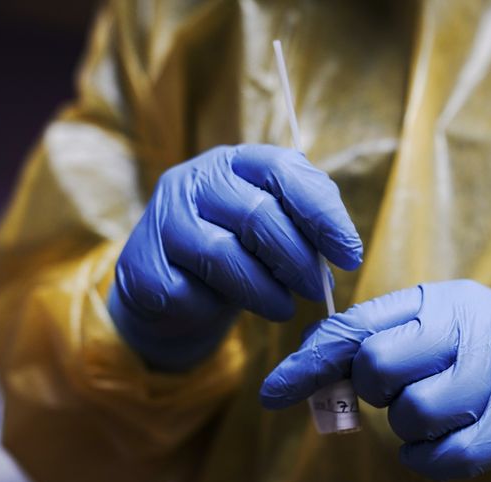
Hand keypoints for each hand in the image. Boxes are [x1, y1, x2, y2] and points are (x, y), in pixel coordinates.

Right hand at [109, 145, 361, 371]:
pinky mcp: (140, 265)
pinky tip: (224, 309)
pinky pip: (190, 292)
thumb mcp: (273, 226)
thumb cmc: (237, 248)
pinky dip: (217, 308)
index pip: (284, 170)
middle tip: (320, 290)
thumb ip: (305, 224)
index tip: (350, 253)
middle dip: (299, 260)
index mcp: (236, 162)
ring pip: (224, 257)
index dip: (323, 213)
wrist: (172, 284)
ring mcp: (162, 219)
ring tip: (284, 308)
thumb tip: (342, 250)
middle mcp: (194, 179)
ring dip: (266, 291)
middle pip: (258, 215)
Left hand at [260, 280, 490, 479]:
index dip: (309, 359)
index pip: (357, 323)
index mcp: (441, 298)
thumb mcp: (446, 321)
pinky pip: (440, 457)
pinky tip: (449, 440)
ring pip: (409, 414)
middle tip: (399, 389)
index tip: (274, 391)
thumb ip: (386, 336)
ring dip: (409, 425)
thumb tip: (317, 370)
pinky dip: (429, 457)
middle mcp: (467, 328)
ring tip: (438, 411)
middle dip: (374, 389)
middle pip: (377, 366)